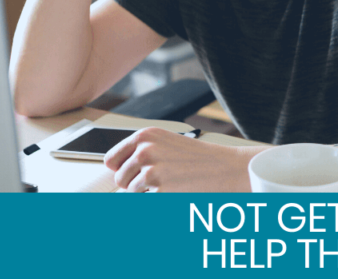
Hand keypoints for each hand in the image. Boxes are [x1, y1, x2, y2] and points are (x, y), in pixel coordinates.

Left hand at [104, 127, 254, 191]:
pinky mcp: (160, 191)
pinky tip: (173, 192)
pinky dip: (155, 202)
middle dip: (133, 185)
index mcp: (145, 135)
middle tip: (158, 181)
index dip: (121, 170)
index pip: (110, 160)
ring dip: (146, 195)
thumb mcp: (166, 144)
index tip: (132, 173)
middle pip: (119, 179)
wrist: (227, 168)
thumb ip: (140, 153)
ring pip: (130, 193)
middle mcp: (145, 150)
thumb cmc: (198, 158)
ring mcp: (152, 171)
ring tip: (169, 185)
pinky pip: (143, 203)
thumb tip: (114, 174)